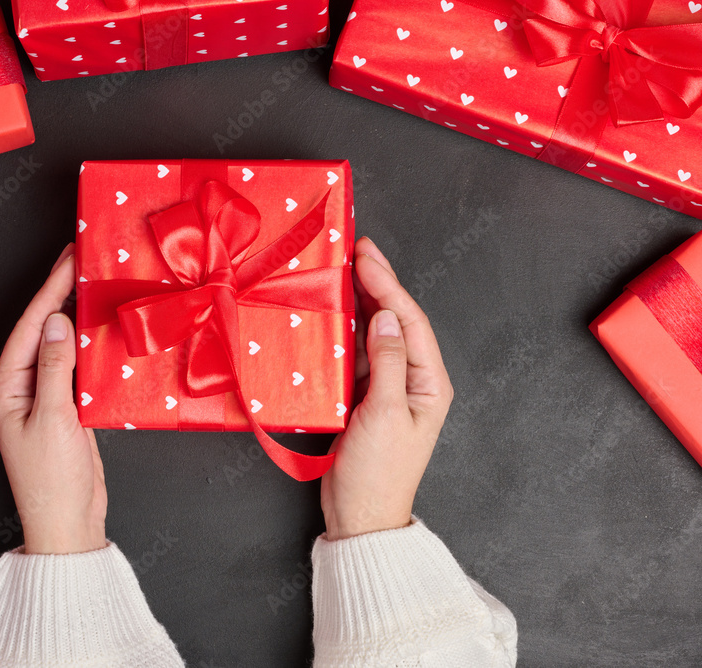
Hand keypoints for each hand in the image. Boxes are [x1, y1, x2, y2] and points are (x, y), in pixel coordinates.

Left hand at [0, 243, 106, 553]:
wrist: (68, 523)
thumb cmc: (51, 480)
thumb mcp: (53, 418)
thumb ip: (55, 368)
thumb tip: (56, 321)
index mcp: (7, 386)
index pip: (29, 326)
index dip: (49, 289)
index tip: (69, 259)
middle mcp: (21, 386)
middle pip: (41, 328)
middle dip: (60, 292)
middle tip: (82, 258)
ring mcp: (43, 396)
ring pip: (59, 343)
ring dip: (75, 314)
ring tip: (94, 282)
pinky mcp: (65, 407)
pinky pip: (75, 365)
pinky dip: (89, 344)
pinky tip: (103, 328)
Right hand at [321, 237, 453, 538]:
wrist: (360, 514)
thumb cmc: (379, 472)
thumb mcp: (385, 413)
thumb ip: (388, 361)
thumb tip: (389, 316)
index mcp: (428, 382)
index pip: (411, 322)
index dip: (389, 285)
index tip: (367, 256)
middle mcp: (412, 379)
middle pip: (397, 320)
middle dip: (379, 283)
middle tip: (358, 248)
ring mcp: (388, 387)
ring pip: (376, 333)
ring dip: (361, 302)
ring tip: (344, 270)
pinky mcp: (364, 396)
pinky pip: (357, 354)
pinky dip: (345, 331)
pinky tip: (333, 313)